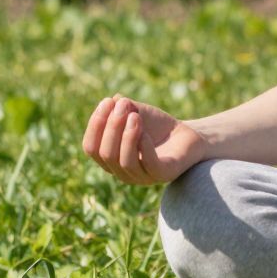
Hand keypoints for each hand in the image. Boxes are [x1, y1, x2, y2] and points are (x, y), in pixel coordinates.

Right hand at [82, 93, 209, 186]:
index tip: (106, 102)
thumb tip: (113, 100)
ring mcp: (142, 177)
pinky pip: (149, 165)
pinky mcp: (163, 174)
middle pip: (106, 154)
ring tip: (135, 116)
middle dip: (112, 127)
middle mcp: (122, 172)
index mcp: (110, 159)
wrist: (186, 135)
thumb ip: (123, 108)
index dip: (95, 125)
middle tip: (123, 105)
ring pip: (124, 162)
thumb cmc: (156, 126)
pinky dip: (144, 147)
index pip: (91, 148)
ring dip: (127, 136)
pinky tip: (145, 131)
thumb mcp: (136, 112)